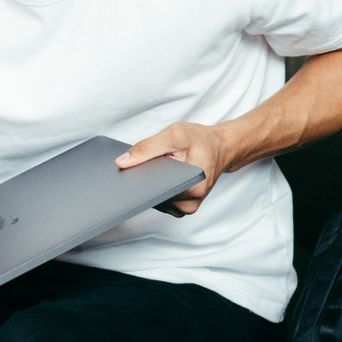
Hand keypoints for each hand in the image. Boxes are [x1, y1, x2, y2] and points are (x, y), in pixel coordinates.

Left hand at [116, 122, 231, 216]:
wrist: (220, 147)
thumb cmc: (200, 140)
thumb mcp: (174, 134)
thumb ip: (146, 147)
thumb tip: (121, 163)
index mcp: (192, 185)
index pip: (155, 192)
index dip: (136, 185)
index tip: (123, 179)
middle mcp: (191, 201)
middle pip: (154, 199)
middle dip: (141, 185)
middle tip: (131, 171)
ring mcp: (187, 206)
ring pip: (156, 202)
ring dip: (148, 189)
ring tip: (146, 172)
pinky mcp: (183, 207)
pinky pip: (162, 203)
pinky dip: (154, 192)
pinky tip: (152, 179)